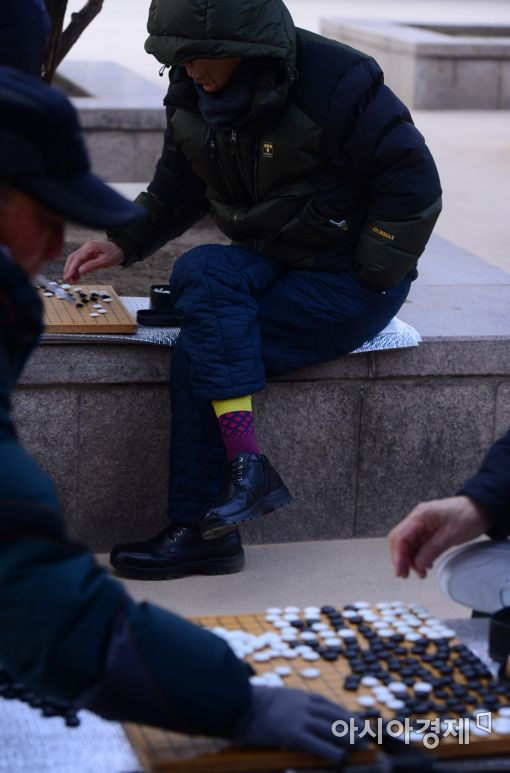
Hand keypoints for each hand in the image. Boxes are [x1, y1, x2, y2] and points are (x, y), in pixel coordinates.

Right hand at [63, 240, 124, 282]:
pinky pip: (80, 261)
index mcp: (90, 247)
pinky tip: (76, 276)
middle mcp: (86, 247)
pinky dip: (77, 268)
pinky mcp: (88, 254)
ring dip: (72, 269)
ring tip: (72, 280)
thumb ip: (92, 266)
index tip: (68, 276)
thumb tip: (80, 271)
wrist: (122, 249)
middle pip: (73, 258)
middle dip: (69, 269)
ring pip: (75, 260)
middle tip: (67, 279)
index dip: (71, 268)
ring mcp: (87, 250)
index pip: (77, 258)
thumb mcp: (105, 261)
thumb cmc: (115, 254)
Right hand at [232, 686, 361, 763]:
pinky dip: (330, 751)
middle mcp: (302, 704)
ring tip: (358, 747)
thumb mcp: (273, 698)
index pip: (327, 704)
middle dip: (351, 725)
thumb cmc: (248, 702)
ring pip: (330, 729)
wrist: (236, 703)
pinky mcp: (291, 733)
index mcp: (298, 695)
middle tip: (364, 735)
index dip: (343, 713)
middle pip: (334, 715)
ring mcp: (298, 718)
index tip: (354, 720)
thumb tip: (295, 715)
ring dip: (346, 738)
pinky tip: (339, 758)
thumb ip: (287, 705)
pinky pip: (316, 744)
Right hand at [388, 496, 491, 578]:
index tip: (400, 571)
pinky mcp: (428, 529)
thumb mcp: (451, 535)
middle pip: (399, 539)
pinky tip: (425, 565)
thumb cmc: (468, 516)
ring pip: (407, 543)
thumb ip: (432, 549)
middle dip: (400, 558)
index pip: (400, 536)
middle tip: (405, 575)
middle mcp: (417, 518)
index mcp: (420, 516)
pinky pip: (417, 543)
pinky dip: (418, 555)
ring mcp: (422, 523)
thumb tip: (418, 564)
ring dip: (410, 559)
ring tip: (420, 573)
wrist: (481, 508)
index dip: (398, 556)